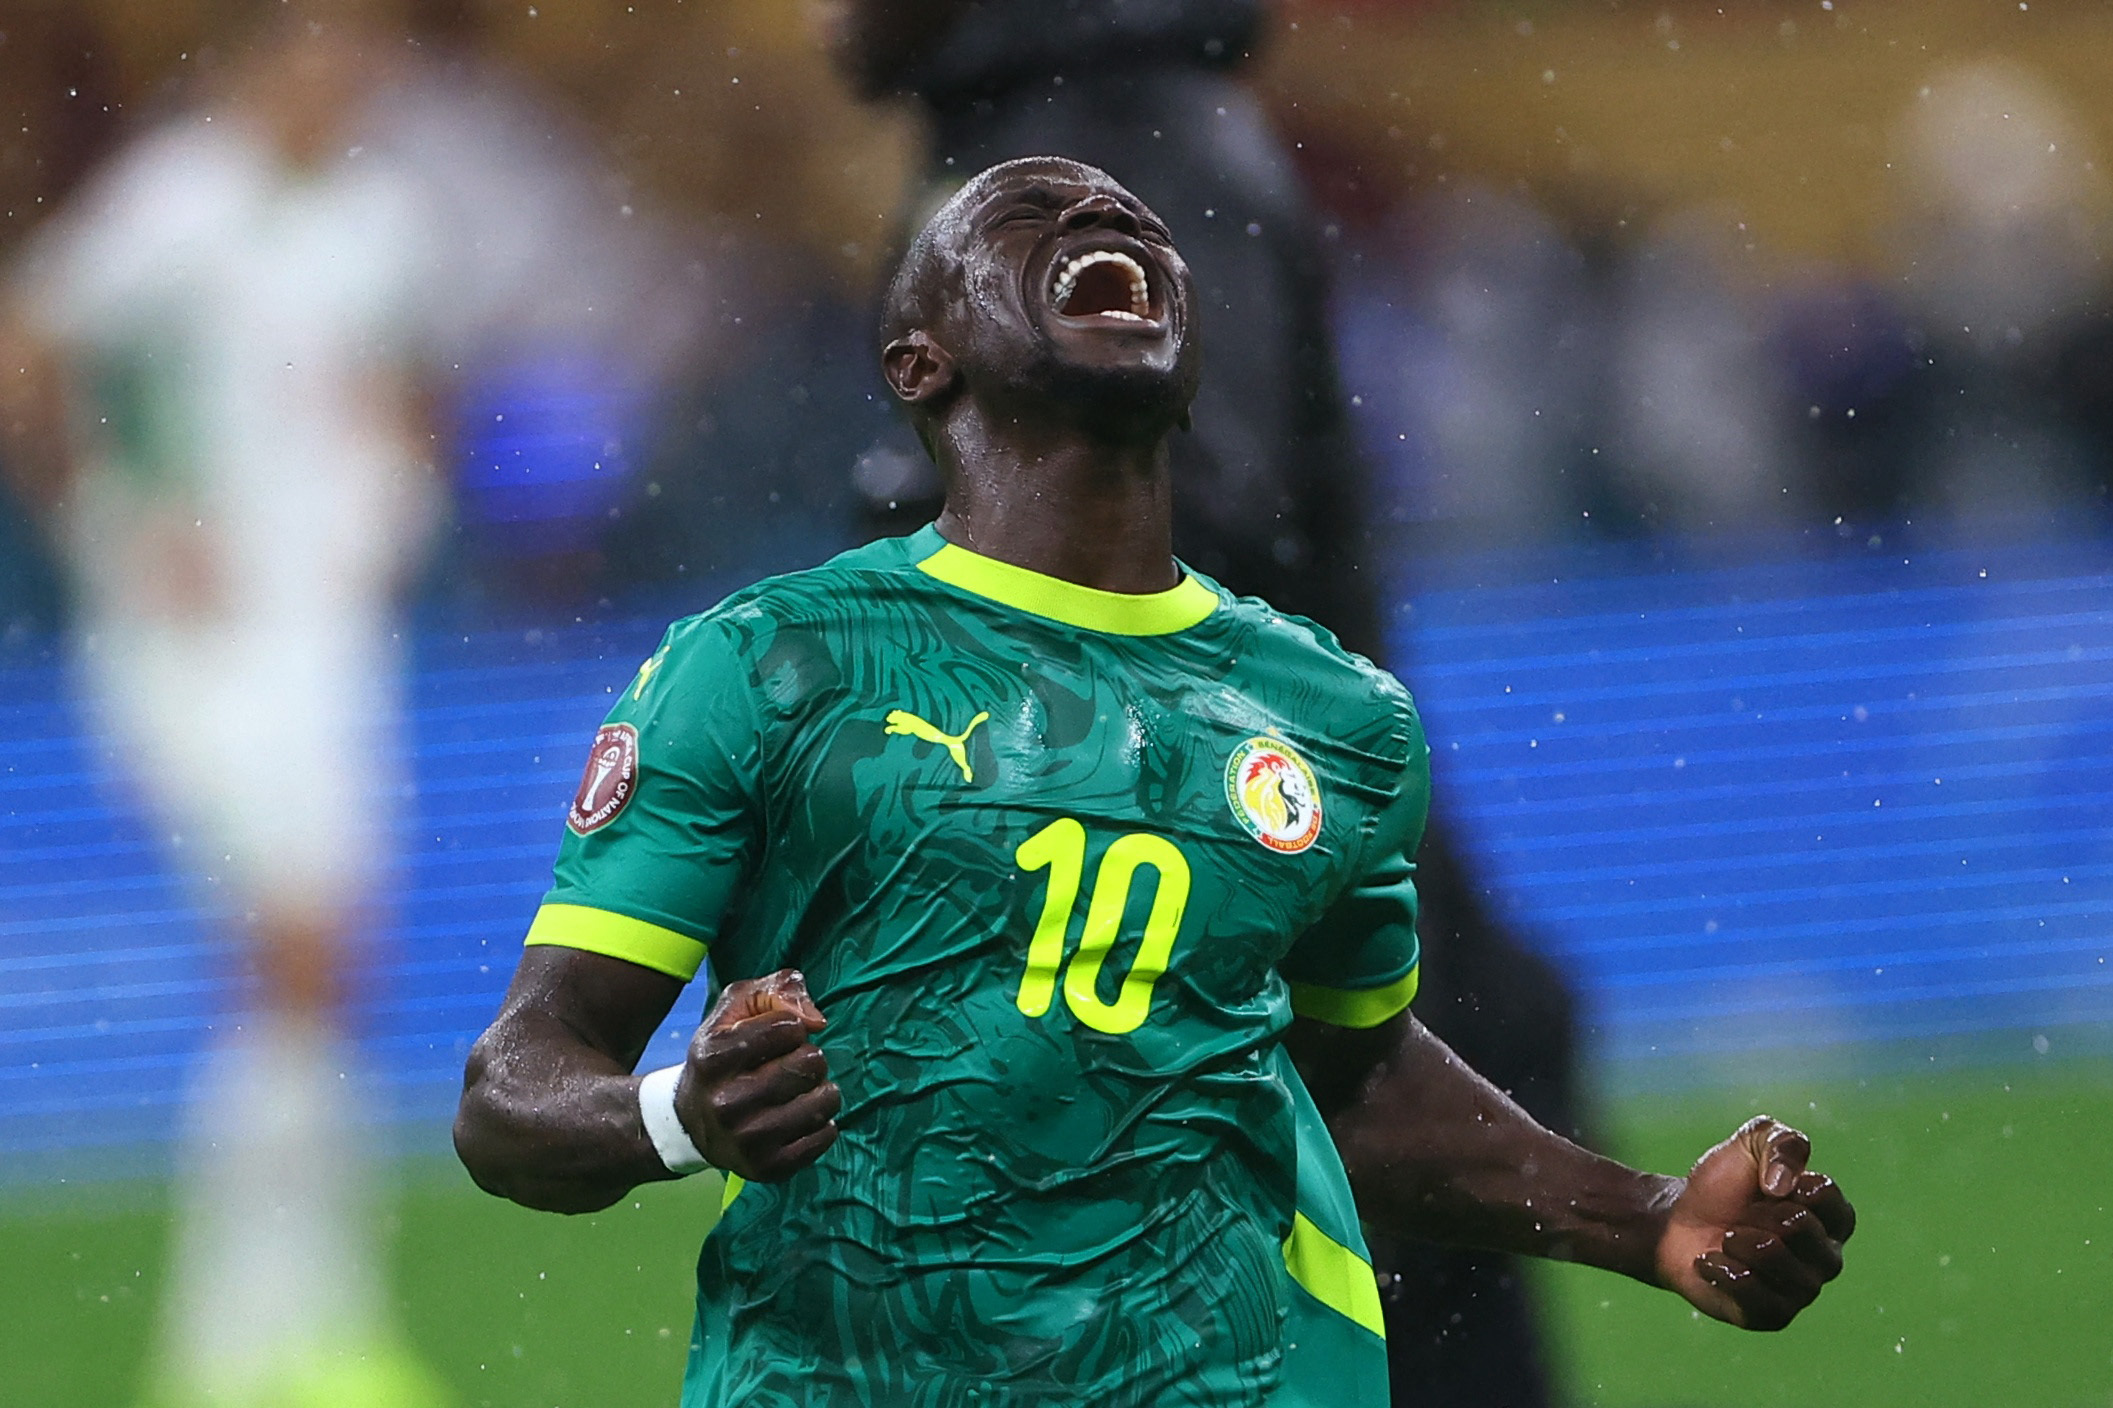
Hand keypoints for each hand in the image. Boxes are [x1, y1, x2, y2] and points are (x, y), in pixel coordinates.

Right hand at [674, 969, 841, 1181]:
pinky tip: (803, 1116)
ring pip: (823, 1102)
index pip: (787, 1028)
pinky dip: (824, 1122)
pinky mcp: (767, 1168)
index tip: (780, 1037)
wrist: (690, 1122)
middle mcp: (726, 1103)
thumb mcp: (735, 1009)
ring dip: (823, 1089)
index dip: (792, 1028)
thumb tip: (816, 1020)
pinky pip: (825, 1137)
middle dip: (811, 1057)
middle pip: (808, 1064)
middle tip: (795, 1063)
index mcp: (712, 1059)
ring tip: (803, 1089)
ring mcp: (746, 1141)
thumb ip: (777, 990)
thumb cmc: (721, 1054)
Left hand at [1655, 1116, 1855, 1330]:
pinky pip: (1762, 1303)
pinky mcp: (1771, 1315)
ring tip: (1725, 1236)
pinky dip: (1729, 1276)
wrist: (1675, 1222)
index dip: (1797, 1191)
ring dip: (1747, 1247)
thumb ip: (1781, 1144)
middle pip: (1815, 1243)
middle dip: (1767, 1220)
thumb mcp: (1750, 1144)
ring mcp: (1800, 1290)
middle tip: (1742, 1213)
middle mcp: (1824, 1258)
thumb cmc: (1722, 1185)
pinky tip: (1708, 1261)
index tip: (1767, 1184)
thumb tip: (1785, 1185)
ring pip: (1793, 1277)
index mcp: (1830, 1218)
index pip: (1836, 1207)